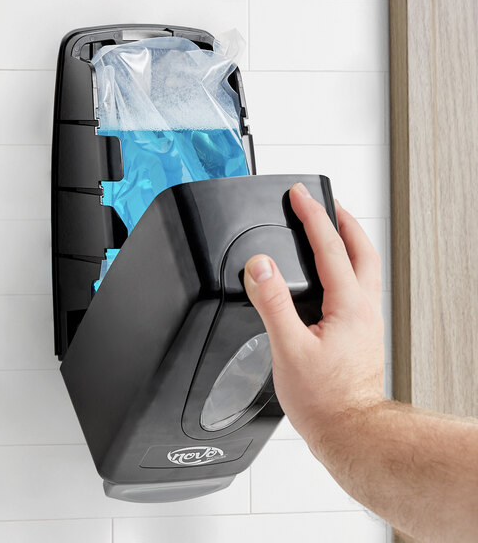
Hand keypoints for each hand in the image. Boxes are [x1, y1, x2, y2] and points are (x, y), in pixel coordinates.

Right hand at [244, 183, 384, 448]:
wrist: (349, 430)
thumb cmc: (324, 399)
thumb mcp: (289, 348)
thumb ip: (273, 303)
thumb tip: (261, 266)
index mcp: (348, 304)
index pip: (330, 246)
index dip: (312, 216)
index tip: (299, 195)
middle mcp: (363, 308)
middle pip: (361, 248)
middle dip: (341, 220)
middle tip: (324, 202)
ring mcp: (365, 320)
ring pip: (364, 265)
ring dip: (347, 240)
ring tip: (329, 227)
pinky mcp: (360, 332)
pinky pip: (358, 284)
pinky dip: (346, 264)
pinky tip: (329, 273)